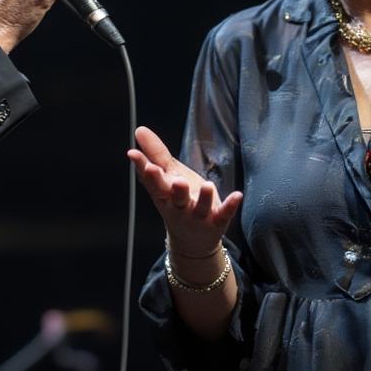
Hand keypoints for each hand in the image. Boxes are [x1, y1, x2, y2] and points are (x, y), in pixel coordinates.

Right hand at [127, 125, 242, 258]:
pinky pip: (224, 214)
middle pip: (175, 198)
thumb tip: (139, 130)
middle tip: (175, 180)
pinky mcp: (216, 221)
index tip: (133, 154)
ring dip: (204, 198)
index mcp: (164, 195)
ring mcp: (198, 216)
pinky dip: (230, 206)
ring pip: (200, 207)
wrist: (193, 241)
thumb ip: (155, 154)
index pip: (152, 182)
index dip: (144, 169)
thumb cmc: (177, 200)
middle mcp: (178, 207)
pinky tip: (237, 195)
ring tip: (207, 185)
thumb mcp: (167, 176)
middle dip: (175, 190)